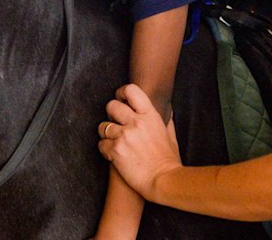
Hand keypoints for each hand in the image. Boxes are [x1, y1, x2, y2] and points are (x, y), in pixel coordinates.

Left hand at [97, 84, 181, 199]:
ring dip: (106, 134)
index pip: (131, 90)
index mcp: (150, 115)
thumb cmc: (168, 160)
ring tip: (115, 142)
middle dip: (111, 115)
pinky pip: (101, 144)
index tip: (120, 100)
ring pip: (102, 126)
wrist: (164, 181)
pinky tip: (114, 155)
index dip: (121, 93)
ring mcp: (124, 136)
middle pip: (111, 106)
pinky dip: (105, 150)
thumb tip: (167, 111)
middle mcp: (136, 122)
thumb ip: (166, 121)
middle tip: (116, 125)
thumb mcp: (170, 135)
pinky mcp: (115, 150)